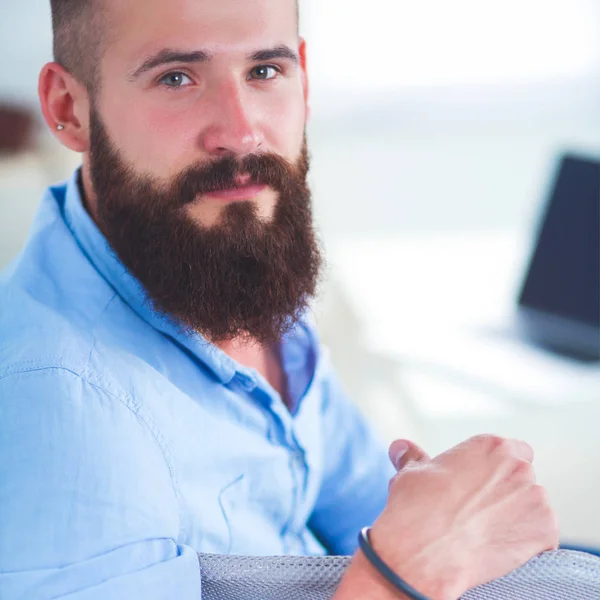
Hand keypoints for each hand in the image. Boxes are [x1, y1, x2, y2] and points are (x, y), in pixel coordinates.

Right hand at [369, 435, 558, 599]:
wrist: (424, 553)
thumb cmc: (416, 508)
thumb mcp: (412, 473)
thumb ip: (415, 457)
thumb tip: (401, 448)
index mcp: (491, 446)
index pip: (512, 450)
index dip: (497, 468)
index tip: (481, 483)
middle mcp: (518, 467)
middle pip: (522, 477)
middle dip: (506, 491)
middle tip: (479, 510)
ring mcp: (535, 499)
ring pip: (532, 506)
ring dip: (516, 516)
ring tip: (484, 531)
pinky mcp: (544, 531)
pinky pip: (542, 535)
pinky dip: (526, 543)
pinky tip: (497, 546)